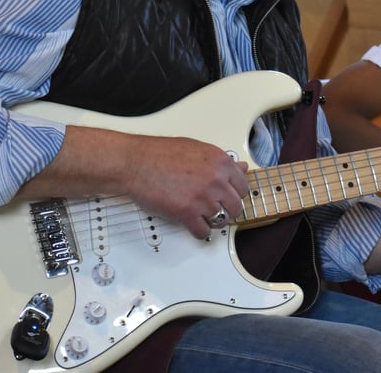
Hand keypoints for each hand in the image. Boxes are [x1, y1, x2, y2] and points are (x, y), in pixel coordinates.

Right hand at [123, 135, 249, 239]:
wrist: (136, 162)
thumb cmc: (161, 154)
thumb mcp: (198, 149)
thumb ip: (222, 161)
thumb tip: (241, 168)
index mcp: (220, 161)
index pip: (243, 185)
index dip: (236, 192)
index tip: (230, 196)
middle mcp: (215, 179)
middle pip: (236, 206)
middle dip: (228, 209)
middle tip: (218, 208)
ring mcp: (202, 197)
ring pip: (222, 220)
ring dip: (213, 220)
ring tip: (204, 215)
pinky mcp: (186, 213)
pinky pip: (203, 231)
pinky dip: (199, 231)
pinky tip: (194, 223)